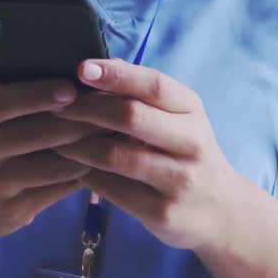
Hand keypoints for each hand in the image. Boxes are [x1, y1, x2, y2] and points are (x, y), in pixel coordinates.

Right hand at [0, 75, 101, 241]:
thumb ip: (6, 86)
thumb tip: (56, 66)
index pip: (3, 101)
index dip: (40, 94)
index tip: (73, 87)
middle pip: (38, 133)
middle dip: (80, 120)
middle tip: (111, 108)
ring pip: (54, 163)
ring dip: (89, 148)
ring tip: (112, 132)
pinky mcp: (13, 210)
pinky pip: (57, 188)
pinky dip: (82, 173)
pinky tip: (99, 160)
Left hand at [52, 59, 244, 252]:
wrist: (223, 212)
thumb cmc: (185, 151)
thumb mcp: (176, 117)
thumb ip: (140, 93)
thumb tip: (96, 65)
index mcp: (191, 110)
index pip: (153, 85)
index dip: (116, 75)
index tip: (82, 68)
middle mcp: (191, 142)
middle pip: (131, 116)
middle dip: (87, 108)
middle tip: (56, 106)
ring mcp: (179, 180)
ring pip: (117, 156)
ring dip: (78, 144)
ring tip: (55, 137)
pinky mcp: (162, 212)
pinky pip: (113, 189)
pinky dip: (86, 174)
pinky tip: (71, 167)